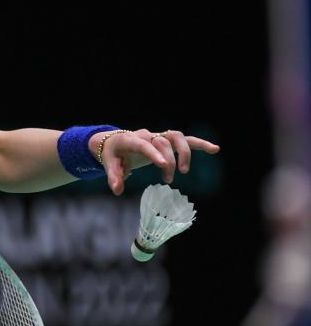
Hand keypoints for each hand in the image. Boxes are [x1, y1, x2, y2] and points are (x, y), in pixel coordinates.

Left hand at [89, 129, 219, 195]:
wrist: (115, 142)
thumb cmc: (113, 154)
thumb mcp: (109, 164)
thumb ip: (114, 177)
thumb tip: (117, 190)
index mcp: (131, 140)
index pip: (145, 144)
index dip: (155, 154)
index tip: (163, 165)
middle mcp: (147, 135)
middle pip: (163, 141)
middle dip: (168, 160)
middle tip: (168, 180)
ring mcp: (158, 136)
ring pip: (177, 137)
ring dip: (184, 152)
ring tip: (185, 171)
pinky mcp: (167, 141)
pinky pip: (186, 140)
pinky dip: (199, 144)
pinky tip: (215, 149)